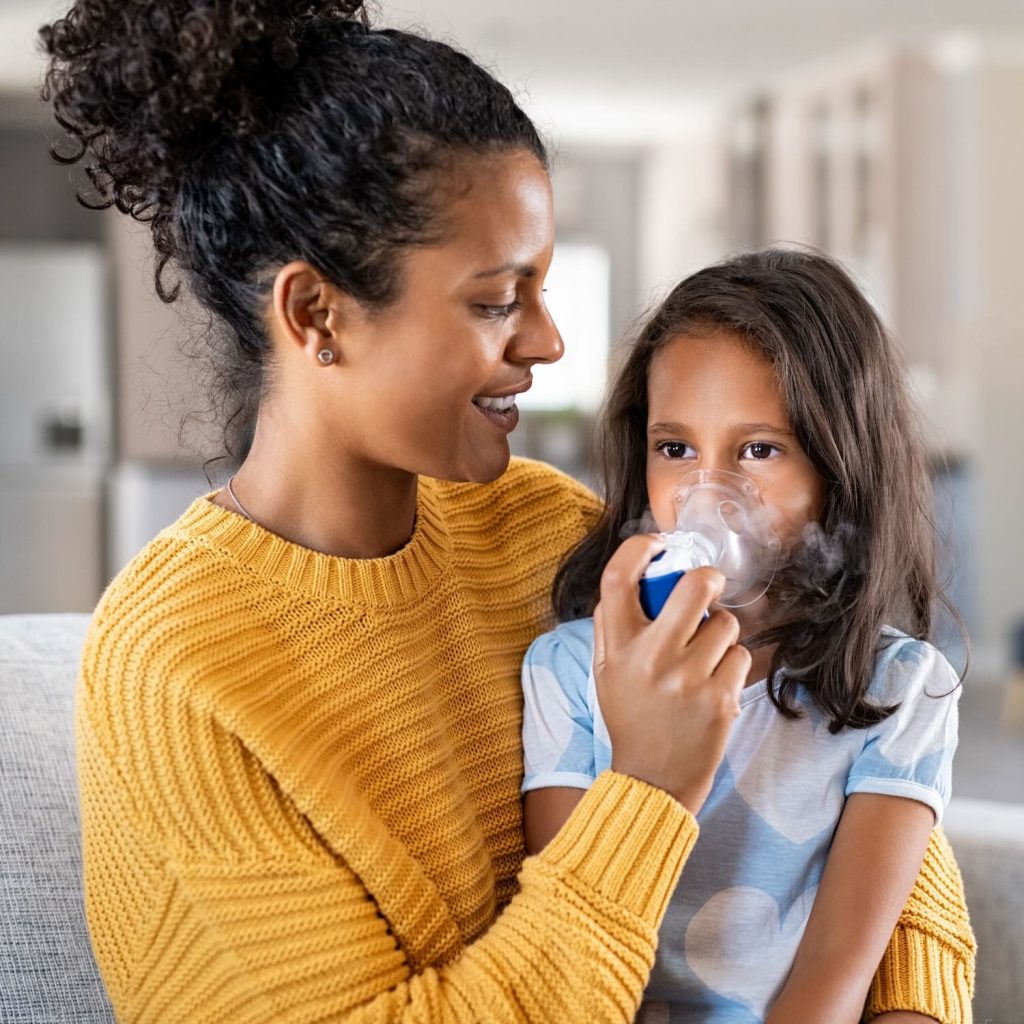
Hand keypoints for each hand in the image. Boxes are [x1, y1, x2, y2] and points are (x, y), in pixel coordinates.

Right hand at [594, 534, 749, 813]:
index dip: (639, 549)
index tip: (656, 545)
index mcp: (617, 648)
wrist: (653, 779)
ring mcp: (689, 679)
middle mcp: (651, 659)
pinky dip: (730, 663)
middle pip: (693, 586)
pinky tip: (713, 683)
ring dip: (719, 631)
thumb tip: (637, 573)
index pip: (618, 578)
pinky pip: (739, 655)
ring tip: (703, 656)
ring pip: (725, 623)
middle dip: (707, 578)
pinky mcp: (720, 699)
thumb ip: (612, 625)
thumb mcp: (605, 671)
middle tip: (707, 585)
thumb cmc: (631, 715)